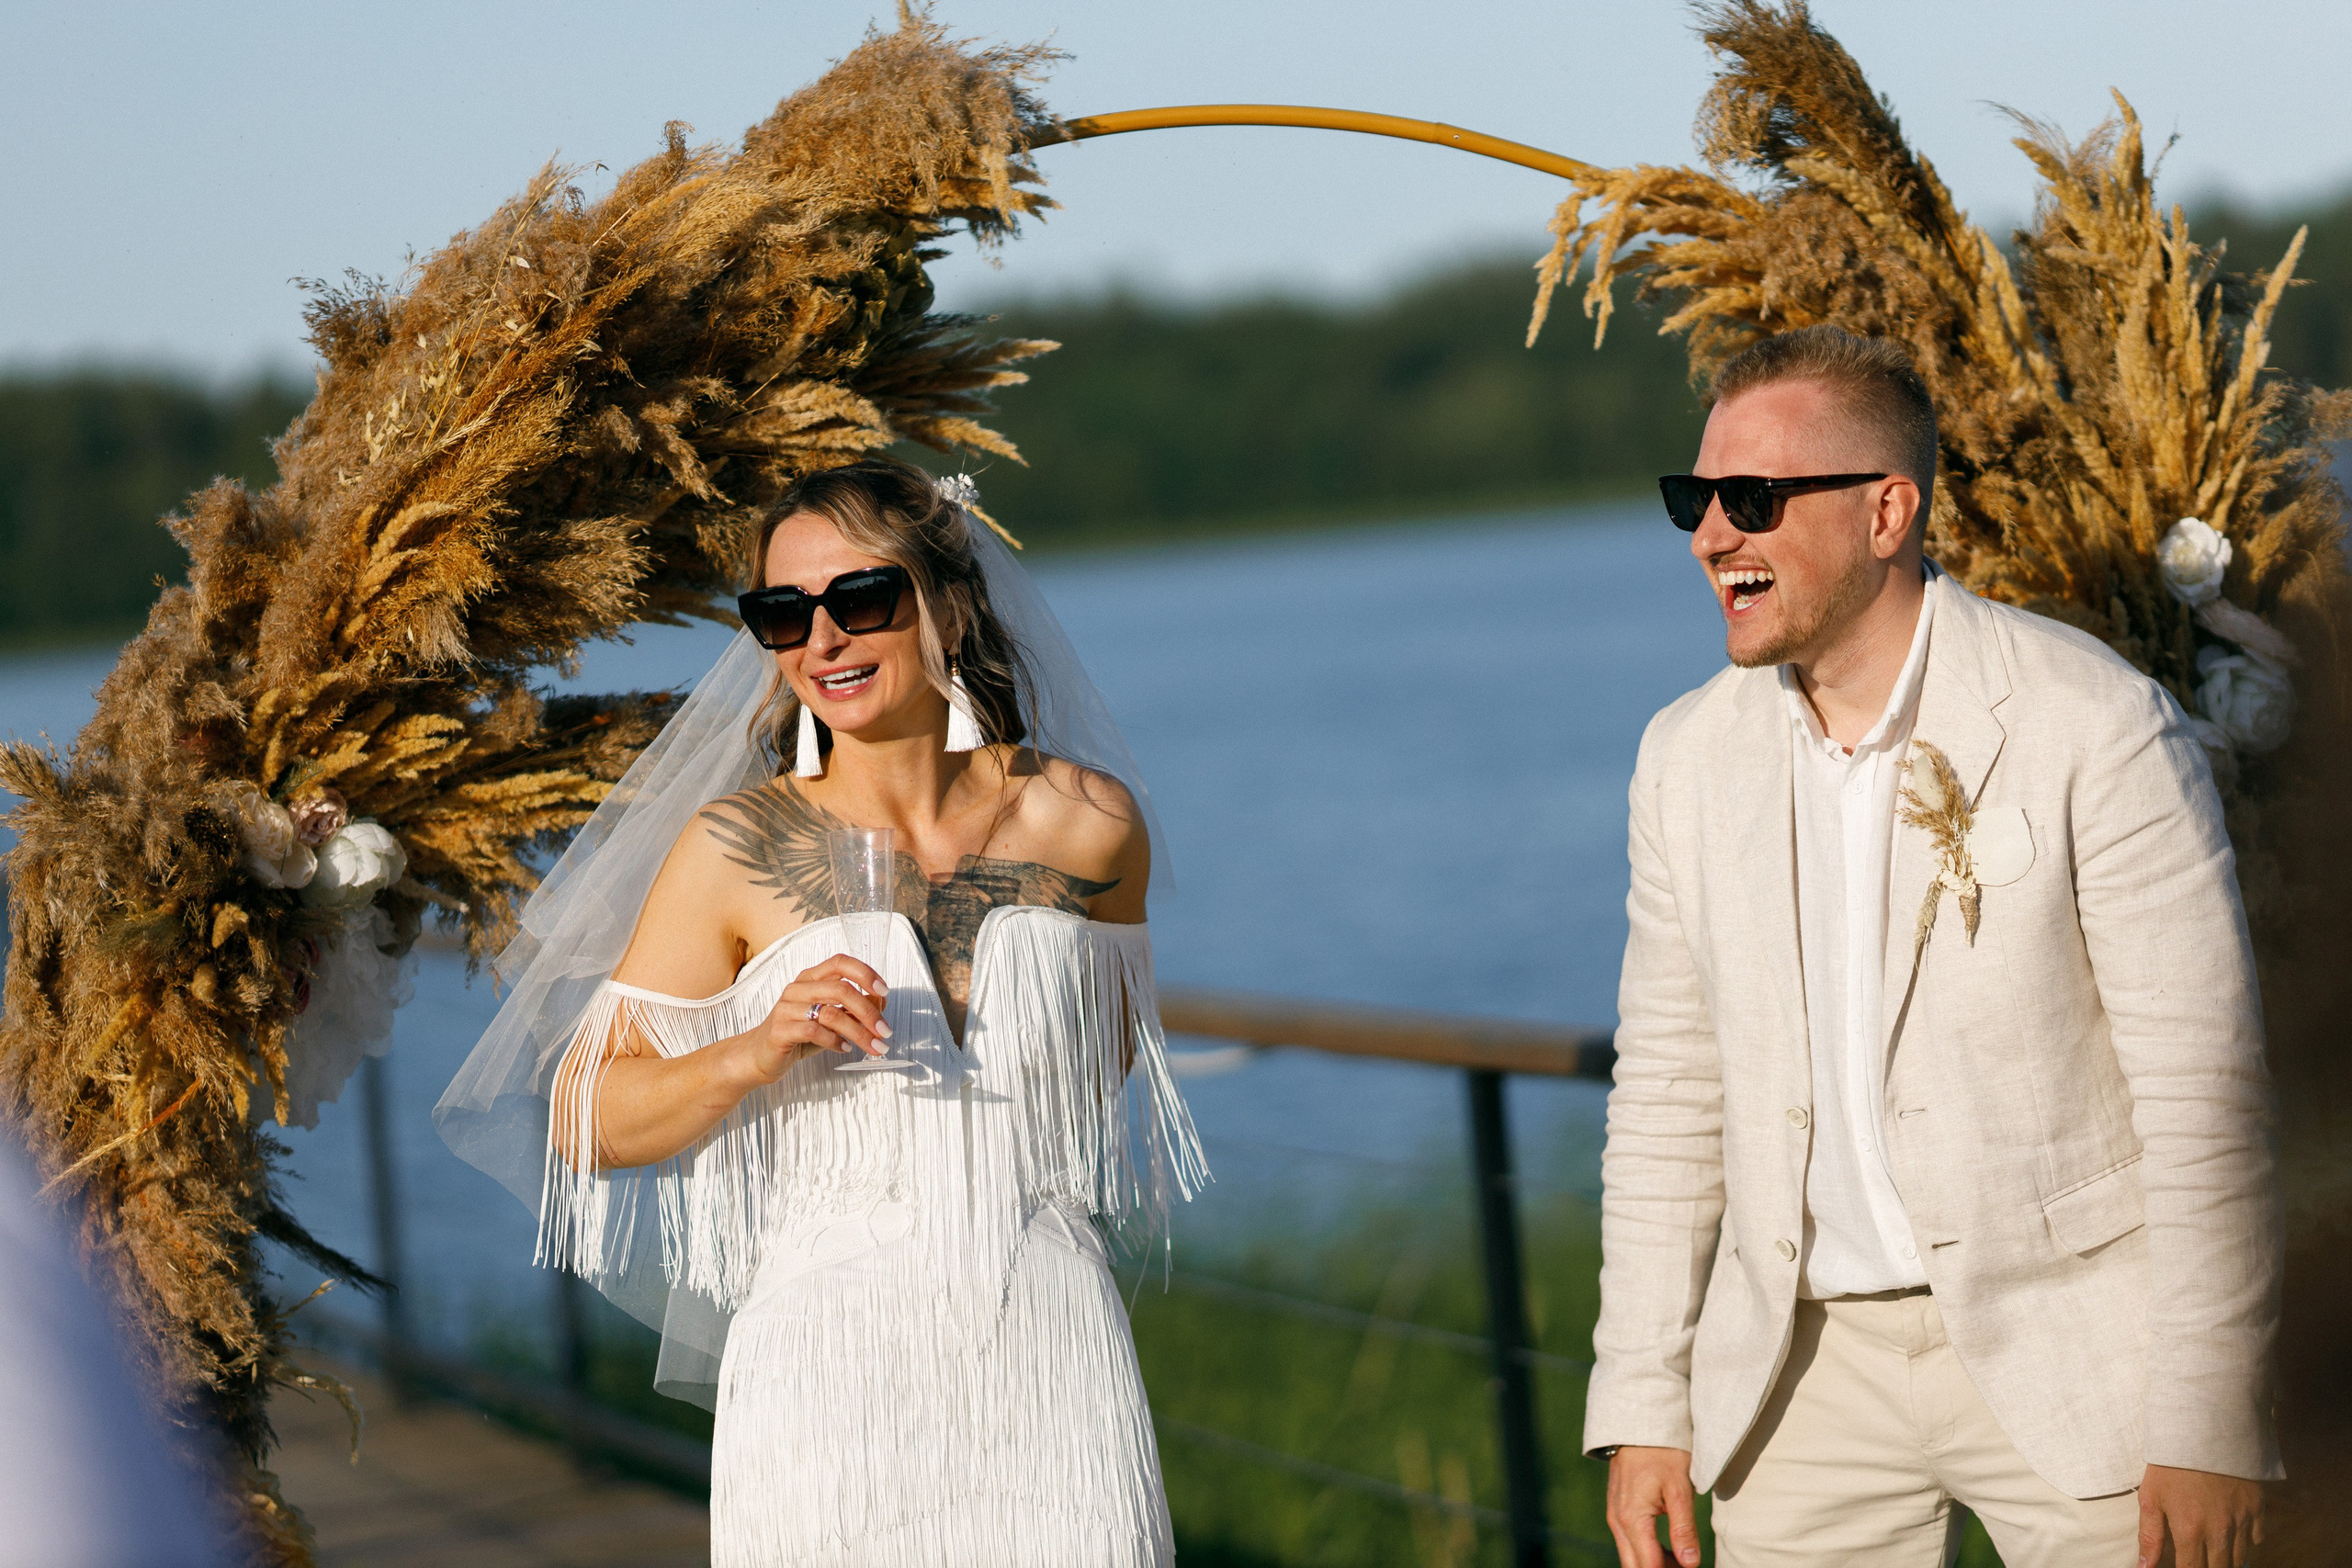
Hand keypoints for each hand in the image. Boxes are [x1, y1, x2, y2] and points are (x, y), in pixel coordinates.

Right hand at [742, 954, 890, 1078]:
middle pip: (841, 989)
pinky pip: (814, 1032)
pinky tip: (844, 1049)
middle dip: (868, 1011)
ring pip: (830, 1014)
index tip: (884, 991)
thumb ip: (852, 1009)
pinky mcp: (780, 1030)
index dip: (865, 973)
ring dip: (858, 1032)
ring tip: (873, 1047)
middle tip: (885, 1031)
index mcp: (811, 978)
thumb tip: (882, 1003)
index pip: (840, 963)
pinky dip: (835, 1041)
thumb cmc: (798, 1035)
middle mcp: (798, 988)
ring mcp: (786, 1008)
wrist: (760, 1056)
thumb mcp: (829, 1019)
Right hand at [1607, 1446, 1700, 1567]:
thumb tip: (1690, 1564)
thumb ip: (1684, 1529)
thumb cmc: (1662, 1453)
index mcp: (1632, 1519)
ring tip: (1682, 1562)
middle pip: (1635, 1566)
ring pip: (1631, 1557)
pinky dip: (1647, 1552)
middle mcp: (1617, 1522)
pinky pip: (1629, 1542)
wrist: (1639, 1425)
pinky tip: (1669, 1551)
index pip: (1649, 1566)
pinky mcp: (1617, 1511)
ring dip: (1654, 1564)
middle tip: (1685, 1567)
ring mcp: (1614, 1516)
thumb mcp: (1679, 1490)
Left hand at [2138, 1464, 2261, 1567]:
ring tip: (2215, 1553)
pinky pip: (2257, 1539)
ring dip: (2227, 1561)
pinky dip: (2246, 1542)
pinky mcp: (2257, 1509)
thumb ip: (2150, 1537)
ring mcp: (2241, 1521)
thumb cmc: (2170, 1464)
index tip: (2183, 1567)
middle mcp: (2219, 1532)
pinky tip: (2233, 1534)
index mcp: (2190, 1531)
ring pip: (2240, 1560)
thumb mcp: (2151, 1497)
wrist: (2203, 1430)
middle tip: (2200, 1559)